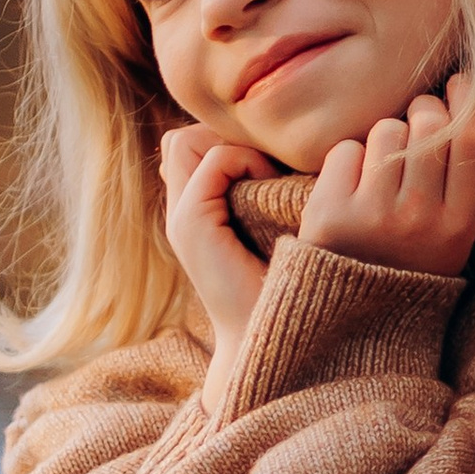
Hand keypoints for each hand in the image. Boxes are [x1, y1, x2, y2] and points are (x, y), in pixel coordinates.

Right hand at [159, 123, 277, 399]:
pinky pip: (215, 160)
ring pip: (186, 141)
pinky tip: (272, 186)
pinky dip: (246, 162)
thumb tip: (286, 154)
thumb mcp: (279, 229)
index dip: (225, 141)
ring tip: (269, 174)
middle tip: (268, 162)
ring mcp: (181, 219)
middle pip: (181, 140)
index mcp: (197, 215)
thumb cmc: (294, 284)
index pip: (188, 146)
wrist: (281, 335)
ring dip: (235, 148)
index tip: (269, 162)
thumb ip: (268, 193)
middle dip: (226, 138)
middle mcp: (180, 214)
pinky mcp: (192, 224)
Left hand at [300, 70, 474, 278]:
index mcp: (459, 225)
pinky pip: (346, 150)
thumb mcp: (455, 237)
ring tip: (382, 171)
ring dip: (384, 139)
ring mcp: (374, 215)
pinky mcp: (331, 211)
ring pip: (386, 131)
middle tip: (417, 122)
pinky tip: (352, 188)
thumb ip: (474, 186)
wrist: (352, 314)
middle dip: (423, 111)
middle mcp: (419, 219)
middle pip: (428, 125)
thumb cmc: (410, 263)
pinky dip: (349, 161)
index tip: (460, 82)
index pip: (472, 142)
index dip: (469, 100)